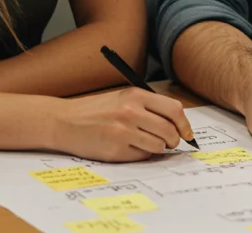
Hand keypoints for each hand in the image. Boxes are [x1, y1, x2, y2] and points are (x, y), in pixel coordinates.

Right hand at [50, 88, 193, 161]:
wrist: (64, 121)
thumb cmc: (95, 111)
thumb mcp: (123, 98)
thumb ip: (148, 107)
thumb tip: (177, 123)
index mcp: (135, 95)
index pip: (174, 110)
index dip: (185, 124)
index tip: (187, 133)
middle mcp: (131, 112)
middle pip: (169, 130)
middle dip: (174, 140)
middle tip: (170, 142)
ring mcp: (123, 132)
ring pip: (158, 146)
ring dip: (157, 148)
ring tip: (144, 143)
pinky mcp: (115, 150)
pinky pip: (142, 156)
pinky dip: (141, 154)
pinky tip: (128, 147)